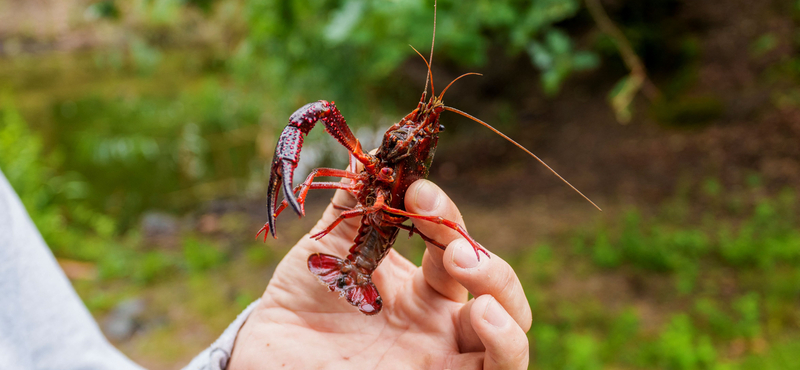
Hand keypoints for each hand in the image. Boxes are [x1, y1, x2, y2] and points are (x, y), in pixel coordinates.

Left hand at [229, 179, 530, 368]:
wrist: (270, 355)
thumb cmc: (299, 304)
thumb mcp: (327, 246)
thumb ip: (355, 201)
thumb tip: (374, 147)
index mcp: (419, 285)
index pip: (452, 240)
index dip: (442, 212)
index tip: (414, 190)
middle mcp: (438, 320)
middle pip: (493, 282)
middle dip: (478, 252)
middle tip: (446, 240)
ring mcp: (442, 354)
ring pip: (512, 326)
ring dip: (501, 287)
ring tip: (464, 262)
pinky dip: (507, 342)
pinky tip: (485, 314)